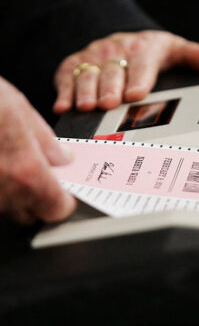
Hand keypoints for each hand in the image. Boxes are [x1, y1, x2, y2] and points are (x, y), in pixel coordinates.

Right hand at [0, 77, 75, 223]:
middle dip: (40, 200)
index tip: (66, 192)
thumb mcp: (20, 111)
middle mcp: (3, 190)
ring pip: (5, 208)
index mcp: (27, 171)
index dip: (65, 201)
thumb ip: (47, 143)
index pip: (58, 208)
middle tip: (42, 178)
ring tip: (12, 165)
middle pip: (31, 214)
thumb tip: (62, 158)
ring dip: (15, 195)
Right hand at [53, 31, 198, 112]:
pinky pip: (66, 77)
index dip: (138, 78)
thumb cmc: (149, 51)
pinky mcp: (74, 64)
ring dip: (85, 90)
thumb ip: (194, 56)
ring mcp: (93, 58)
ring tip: (86, 106)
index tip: (136, 94)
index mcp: (143, 47)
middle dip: (110, 87)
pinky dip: (63, 92)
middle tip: (109, 104)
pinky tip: (63, 107)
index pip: (142, 62)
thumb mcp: (173, 50)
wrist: (122, 41)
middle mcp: (116, 50)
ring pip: (87, 73)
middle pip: (113, 70)